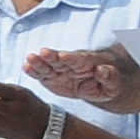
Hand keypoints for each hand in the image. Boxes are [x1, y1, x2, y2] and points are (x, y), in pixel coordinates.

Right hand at [22, 44, 139, 112]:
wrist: (99, 85)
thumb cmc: (108, 82)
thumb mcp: (113, 82)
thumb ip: (109, 76)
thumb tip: (102, 70)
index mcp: (87, 63)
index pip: (78, 59)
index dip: (71, 58)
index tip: (63, 56)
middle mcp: (71, 64)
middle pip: (60, 59)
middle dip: (52, 57)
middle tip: (43, 53)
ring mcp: (60, 71)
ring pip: (49, 66)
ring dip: (39, 62)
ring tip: (29, 59)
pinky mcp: (52, 79)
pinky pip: (42, 75)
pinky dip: (34, 71)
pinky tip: (26, 67)